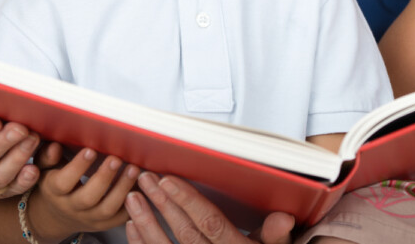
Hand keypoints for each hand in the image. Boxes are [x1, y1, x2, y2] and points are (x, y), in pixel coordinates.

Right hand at [26, 149, 139, 238]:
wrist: (56, 215)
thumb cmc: (55, 183)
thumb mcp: (44, 168)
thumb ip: (48, 156)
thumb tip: (55, 147)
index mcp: (55, 191)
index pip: (64, 182)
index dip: (77, 167)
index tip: (91, 150)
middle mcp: (72, 207)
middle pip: (88, 198)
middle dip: (104, 178)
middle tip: (116, 158)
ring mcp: (89, 218)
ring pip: (107, 209)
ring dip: (122, 189)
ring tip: (134, 169)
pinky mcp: (104, 224)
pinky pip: (121, 217)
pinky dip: (133, 202)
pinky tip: (142, 184)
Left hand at [124, 172, 294, 243]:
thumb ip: (276, 236)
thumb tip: (282, 218)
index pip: (210, 223)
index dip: (188, 201)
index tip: (168, 181)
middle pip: (185, 232)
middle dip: (163, 203)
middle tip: (146, 179)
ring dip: (147, 223)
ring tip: (134, 199)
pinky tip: (132, 227)